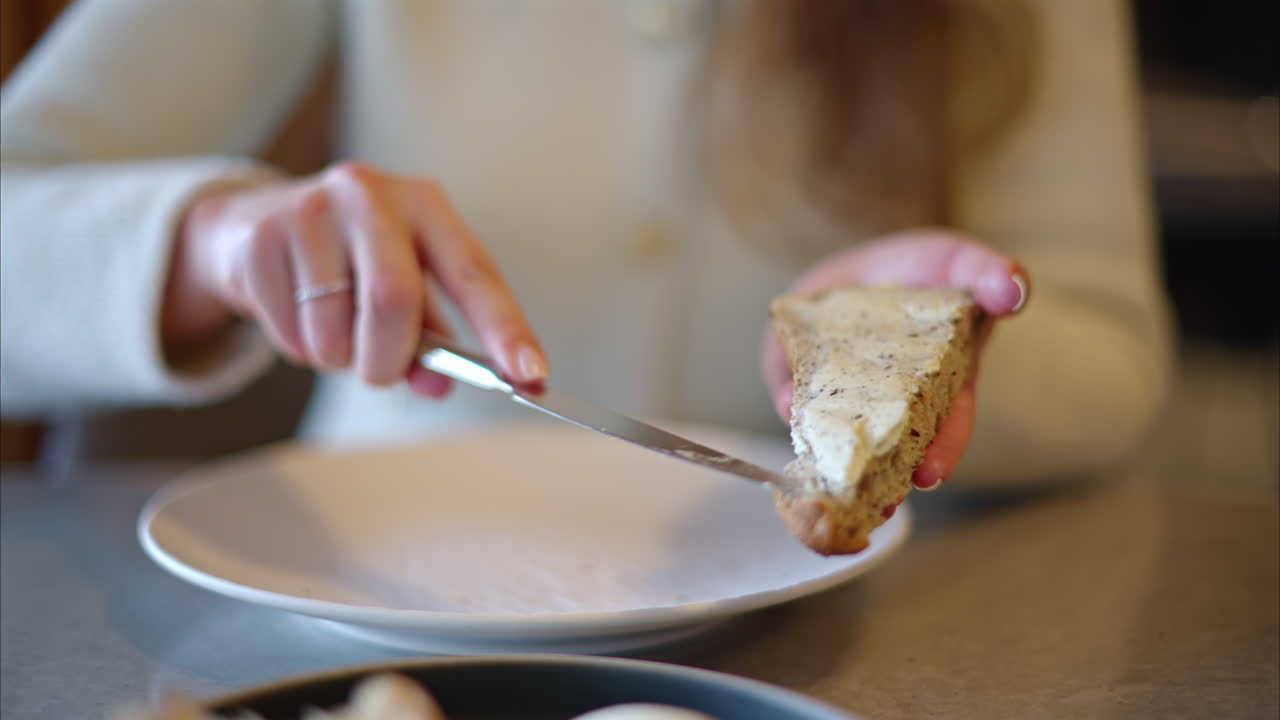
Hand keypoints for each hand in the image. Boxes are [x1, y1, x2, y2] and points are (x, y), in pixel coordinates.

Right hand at [163, 162, 547, 396]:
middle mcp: (372, 195)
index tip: (530, 373)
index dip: (505, 328)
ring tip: (333, 332)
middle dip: (389, 359)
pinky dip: (300, 348)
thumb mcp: (402, 284)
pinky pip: (291, 332)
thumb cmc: (351, 259)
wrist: (252, 224)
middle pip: (394, 302)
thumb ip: (428, 338)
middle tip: (381, 373)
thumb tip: (439, 385)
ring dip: (339, 358)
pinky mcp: (263, 237)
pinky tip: (296, 313)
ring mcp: (312, 211)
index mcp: (424, 205)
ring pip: (336, 329)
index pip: (474, 273)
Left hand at [761, 228, 1028, 489]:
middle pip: (885, 446)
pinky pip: (796, 387)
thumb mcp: (963, 261)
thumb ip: (990, 273)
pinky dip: (790, 397)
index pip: (949, 423)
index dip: (943, 449)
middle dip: (883, 476)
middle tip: (877, 505)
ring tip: (827, 487)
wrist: (873, 264)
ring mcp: (845, 387)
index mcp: (943, 379)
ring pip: (838, 433)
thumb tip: (1014, 291)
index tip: (929, 474)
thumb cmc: (926, 269)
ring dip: (832, 458)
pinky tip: (788, 406)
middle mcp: (894, 398)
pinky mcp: (804, 366)